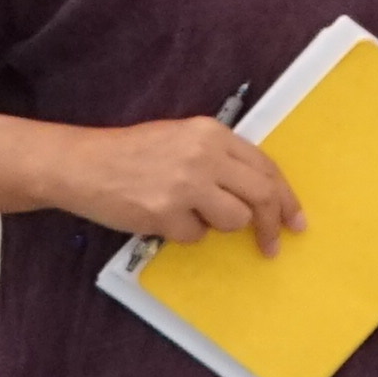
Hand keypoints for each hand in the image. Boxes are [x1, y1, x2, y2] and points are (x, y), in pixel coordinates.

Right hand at [59, 115, 301, 254]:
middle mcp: (205, 155)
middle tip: (275, 243)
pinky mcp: (165, 213)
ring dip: (219, 225)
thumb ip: (219, 158)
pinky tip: (162, 217)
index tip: (295, 218)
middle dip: (273, 223)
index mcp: (212, 133)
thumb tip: (258, 190)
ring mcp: (186, 185)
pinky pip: (196, 236)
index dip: (285, 196)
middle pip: (261, 195)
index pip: (266, 166)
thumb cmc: (132, 153)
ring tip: (190, 213)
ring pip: (234, 220)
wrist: (82, 164)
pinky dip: (185, 233)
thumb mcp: (182, 138)